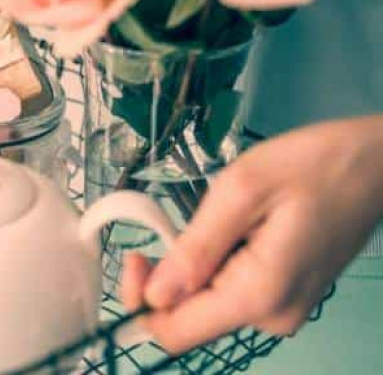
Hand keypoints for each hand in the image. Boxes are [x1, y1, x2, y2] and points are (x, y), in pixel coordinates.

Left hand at [121, 116, 382, 353]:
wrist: (376, 163)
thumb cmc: (313, 164)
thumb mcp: (242, 190)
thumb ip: (195, 247)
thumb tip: (155, 296)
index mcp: (258, 296)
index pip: (175, 333)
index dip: (141, 301)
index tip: (137, 253)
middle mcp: (271, 317)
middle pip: (189, 319)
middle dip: (167, 279)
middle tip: (174, 224)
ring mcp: (281, 309)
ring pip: (207, 304)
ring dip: (193, 268)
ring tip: (218, 220)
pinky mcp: (285, 294)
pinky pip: (230, 291)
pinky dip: (215, 265)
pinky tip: (234, 229)